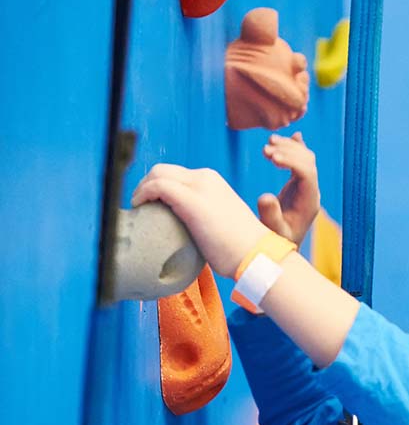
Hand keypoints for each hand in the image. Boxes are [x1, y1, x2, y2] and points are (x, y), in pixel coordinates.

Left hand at [131, 164, 267, 277]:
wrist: (256, 254)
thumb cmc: (240, 248)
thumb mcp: (220, 222)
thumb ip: (203, 217)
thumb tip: (186, 230)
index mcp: (213, 182)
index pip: (176, 175)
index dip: (158, 187)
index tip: (150, 205)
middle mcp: (206, 178)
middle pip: (163, 170)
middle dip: (146, 184)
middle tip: (140, 206)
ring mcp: (199, 187)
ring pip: (158, 174)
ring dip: (141, 189)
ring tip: (137, 208)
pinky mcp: (191, 200)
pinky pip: (157, 186)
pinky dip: (142, 194)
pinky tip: (138, 207)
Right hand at [260, 132, 320, 244]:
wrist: (282, 245)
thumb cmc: (276, 239)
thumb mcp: (272, 230)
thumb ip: (269, 214)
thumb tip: (264, 196)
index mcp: (309, 202)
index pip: (307, 173)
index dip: (291, 161)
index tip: (271, 157)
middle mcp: (312, 191)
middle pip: (308, 162)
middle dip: (288, 152)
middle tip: (265, 150)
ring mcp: (307, 187)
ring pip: (305, 158)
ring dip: (289, 148)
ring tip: (268, 143)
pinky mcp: (300, 184)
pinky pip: (302, 161)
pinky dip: (297, 148)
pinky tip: (294, 136)